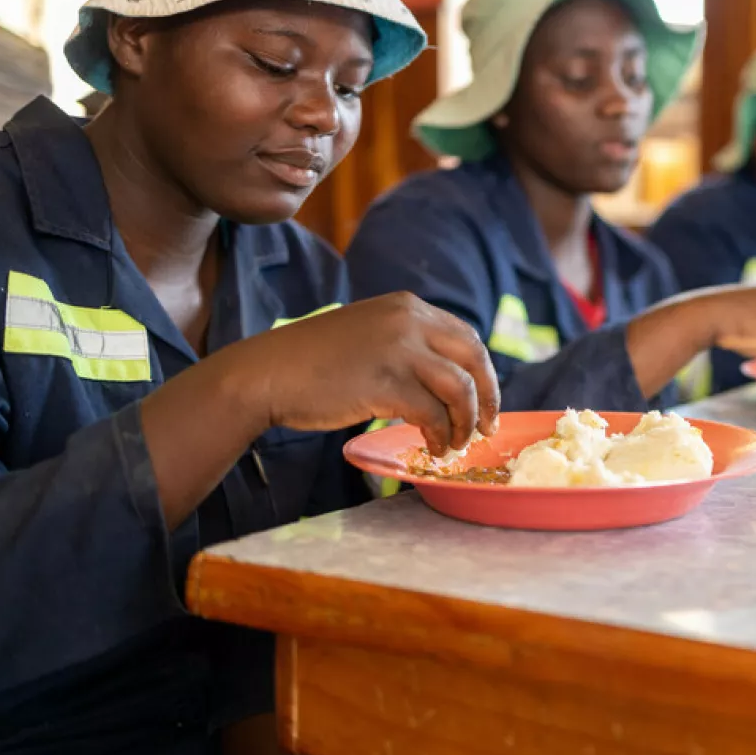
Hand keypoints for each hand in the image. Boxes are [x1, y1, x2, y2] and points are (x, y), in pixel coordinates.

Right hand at [143, 292, 499, 529]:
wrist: (267, 373)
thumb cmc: (314, 362)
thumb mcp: (370, 334)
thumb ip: (407, 343)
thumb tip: (447, 377)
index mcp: (407, 306)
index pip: (466, 337)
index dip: (484, 372)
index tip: (487, 401)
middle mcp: (408, 320)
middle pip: (473, 359)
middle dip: (488, 398)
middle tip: (487, 429)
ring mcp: (398, 350)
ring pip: (459, 390)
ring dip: (464, 423)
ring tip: (455, 445)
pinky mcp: (384, 383)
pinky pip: (432, 414)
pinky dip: (440, 435)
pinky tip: (433, 448)